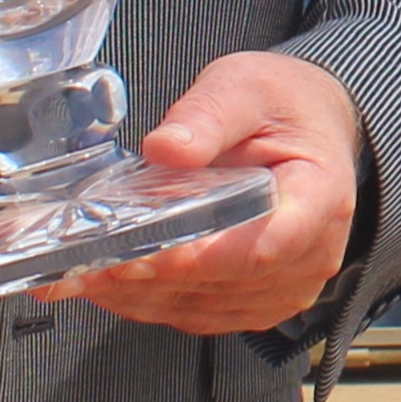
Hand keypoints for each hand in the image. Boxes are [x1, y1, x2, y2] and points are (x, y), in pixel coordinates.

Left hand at [41, 51, 364, 338]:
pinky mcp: (259, 301)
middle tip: (84, 262)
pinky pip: (202, 315)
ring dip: (140, 297)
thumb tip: (166, 147)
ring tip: (80, 274)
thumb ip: (208, 115)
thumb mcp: (245, 86)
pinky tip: (110, 284)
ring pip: (205, 309)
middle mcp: (311, 254)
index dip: (200, 258)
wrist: (311, 127)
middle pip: (225, 284)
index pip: (264, 246)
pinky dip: (152, 304)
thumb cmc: (282, 106)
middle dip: (150, 277)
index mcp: (320, 196)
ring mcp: (287, 286)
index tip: (143, 254)